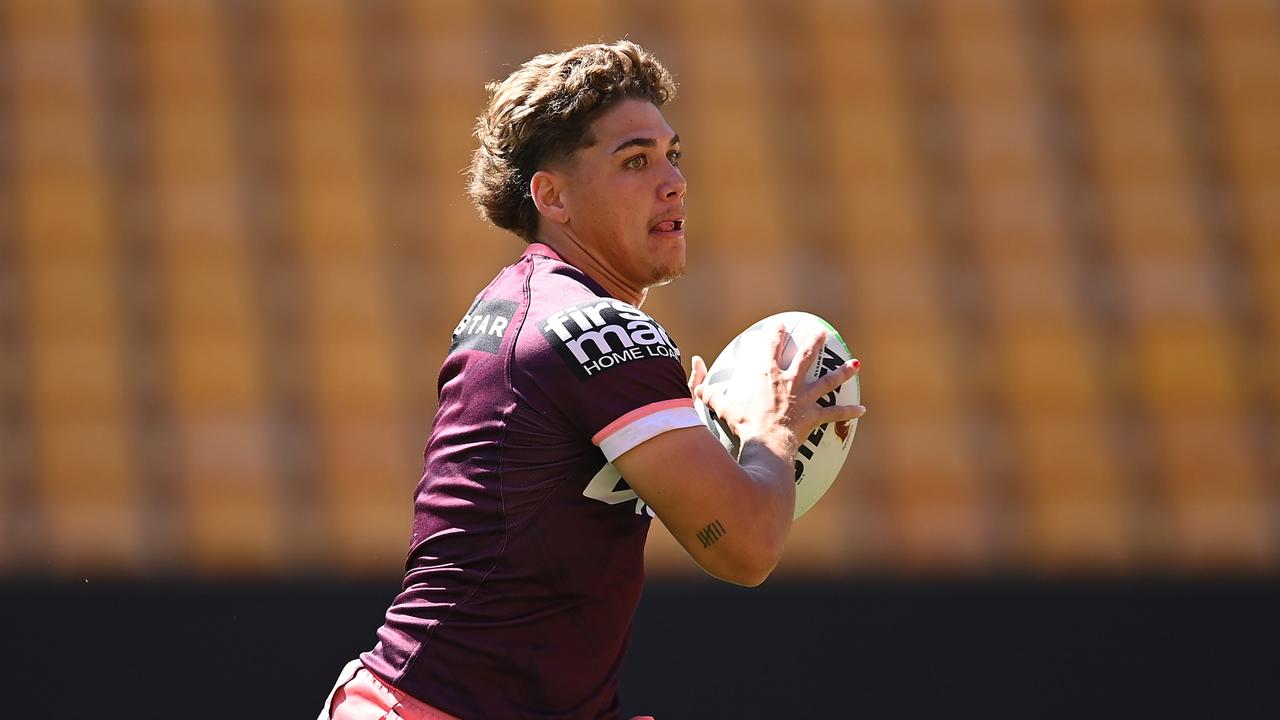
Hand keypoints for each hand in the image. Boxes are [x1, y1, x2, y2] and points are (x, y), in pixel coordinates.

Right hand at [690, 322, 864, 457]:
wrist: (765, 444)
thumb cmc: (742, 424)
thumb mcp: (720, 406)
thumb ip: (707, 390)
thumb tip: (694, 373)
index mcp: (767, 377)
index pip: (772, 349)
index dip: (776, 335)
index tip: (781, 325)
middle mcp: (789, 383)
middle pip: (805, 357)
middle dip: (815, 343)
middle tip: (822, 333)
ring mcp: (805, 399)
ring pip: (828, 381)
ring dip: (842, 371)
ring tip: (855, 363)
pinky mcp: (814, 416)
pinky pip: (835, 414)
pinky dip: (849, 412)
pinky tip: (862, 410)